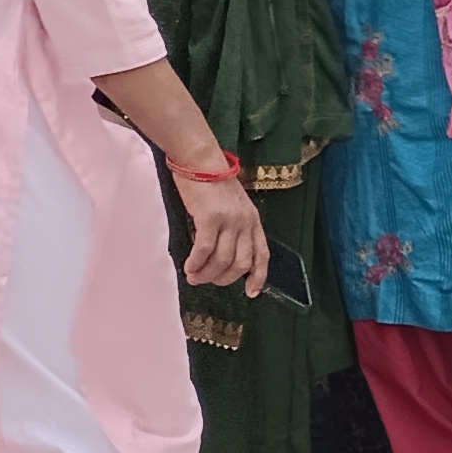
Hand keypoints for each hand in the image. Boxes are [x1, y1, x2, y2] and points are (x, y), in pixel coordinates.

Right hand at [178, 173, 272, 291]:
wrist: (200, 160)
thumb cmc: (212, 182)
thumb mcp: (234, 206)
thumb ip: (234, 228)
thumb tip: (223, 256)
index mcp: (253, 220)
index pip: (262, 254)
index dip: (258, 276)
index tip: (251, 292)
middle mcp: (245, 222)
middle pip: (241, 263)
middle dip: (224, 278)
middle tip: (207, 281)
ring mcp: (229, 220)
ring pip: (222, 260)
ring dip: (207, 274)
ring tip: (194, 277)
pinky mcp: (210, 217)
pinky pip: (204, 250)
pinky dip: (196, 263)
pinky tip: (189, 267)